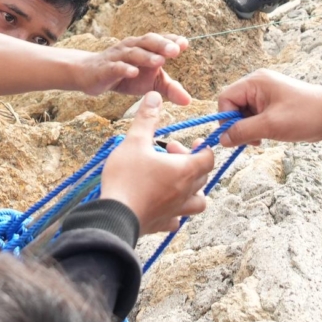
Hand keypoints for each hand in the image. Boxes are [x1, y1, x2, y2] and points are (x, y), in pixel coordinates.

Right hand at [72, 34, 194, 102]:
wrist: (91, 75)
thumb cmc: (126, 76)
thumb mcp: (150, 83)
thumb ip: (170, 89)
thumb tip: (189, 100)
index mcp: (145, 47)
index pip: (160, 40)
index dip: (171, 40)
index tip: (185, 43)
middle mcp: (132, 47)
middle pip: (148, 41)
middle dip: (162, 44)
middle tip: (176, 50)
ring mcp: (118, 56)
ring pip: (133, 53)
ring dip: (146, 56)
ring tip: (160, 62)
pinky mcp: (105, 68)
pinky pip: (115, 66)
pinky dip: (124, 68)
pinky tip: (133, 72)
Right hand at [96, 93, 218, 233]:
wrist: (114, 217)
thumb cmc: (127, 178)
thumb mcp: (134, 142)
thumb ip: (146, 119)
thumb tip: (154, 96)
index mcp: (184, 171)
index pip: (208, 158)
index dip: (203, 148)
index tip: (192, 143)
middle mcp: (185, 192)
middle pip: (203, 177)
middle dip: (190, 162)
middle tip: (170, 153)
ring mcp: (176, 211)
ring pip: (198, 202)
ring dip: (192, 190)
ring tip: (175, 181)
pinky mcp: (162, 224)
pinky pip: (178, 219)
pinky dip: (176, 211)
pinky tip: (162, 204)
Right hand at [217, 69, 321, 143]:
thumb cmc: (303, 116)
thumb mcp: (271, 125)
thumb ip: (243, 131)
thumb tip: (222, 139)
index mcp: (255, 83)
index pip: (226, 98)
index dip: (226, 119)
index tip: (235, 136)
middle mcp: (257, 84)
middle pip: (233, 106)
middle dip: (238, 125)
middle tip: (252, 140)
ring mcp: (265, 94)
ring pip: (243, 113)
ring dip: (248, 128)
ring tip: (261, 139)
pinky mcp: (272, 103)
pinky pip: (254, 115)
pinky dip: (256, 127)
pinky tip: (266, 135)